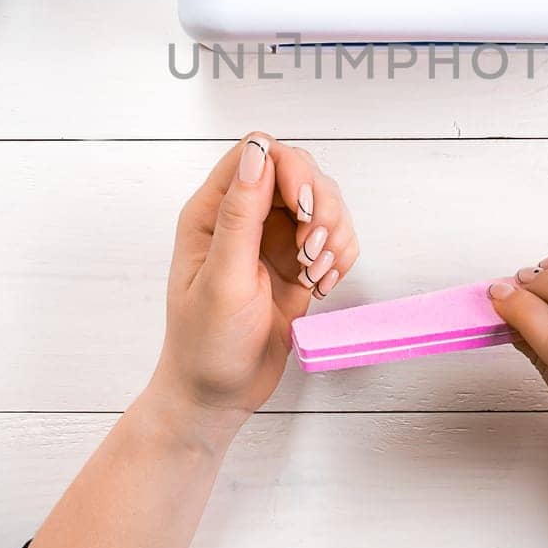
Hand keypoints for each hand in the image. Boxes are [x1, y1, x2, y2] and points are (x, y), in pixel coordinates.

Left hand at [147, 134, 359, 442]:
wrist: (218, 395)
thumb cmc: (206, 344)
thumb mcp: (223, 279)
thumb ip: (240, 215)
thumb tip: (258, 153)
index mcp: (213, 212)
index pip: (259, 152)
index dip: (291, 171)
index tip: (305, 211)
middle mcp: (244, 217)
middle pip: (300, 171)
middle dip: (320, 206)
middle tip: (313, 252)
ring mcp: (273, 239)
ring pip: (324, 202)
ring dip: (334, 233)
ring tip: (315, 274)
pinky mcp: (297, 263)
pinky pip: (335, 237)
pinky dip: (341, 256)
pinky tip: (322, 285)